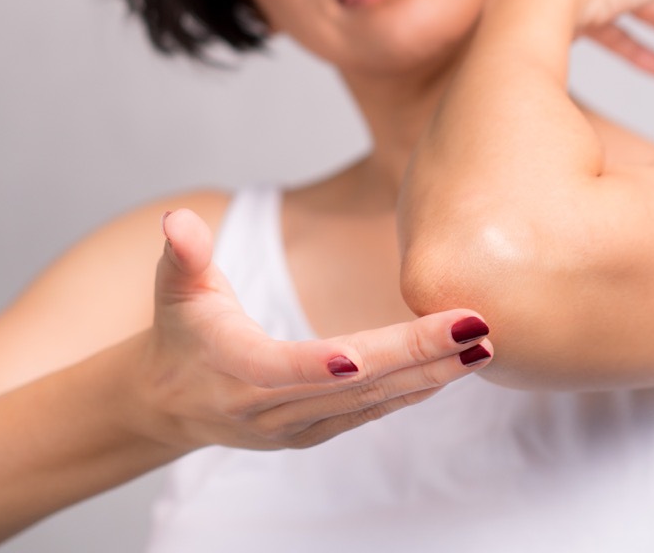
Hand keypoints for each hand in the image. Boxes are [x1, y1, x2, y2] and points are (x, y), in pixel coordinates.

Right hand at [136, 208, 492, 451]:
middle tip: (475, 328)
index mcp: (234, 366)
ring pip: (373, 403)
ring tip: (483, 345)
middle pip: (352, 385)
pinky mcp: (317, 431)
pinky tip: (455, 367)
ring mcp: (297, 426)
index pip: (284, 367)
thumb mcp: (172, 287)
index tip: (374, 351)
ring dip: (432, 376)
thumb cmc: (179, 332)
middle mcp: (269, 408)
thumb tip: (177, 222)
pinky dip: (415, 390)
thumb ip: (182, 253)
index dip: (325, 362)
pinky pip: (373, 412)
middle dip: (416, 357)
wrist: (171, 401)